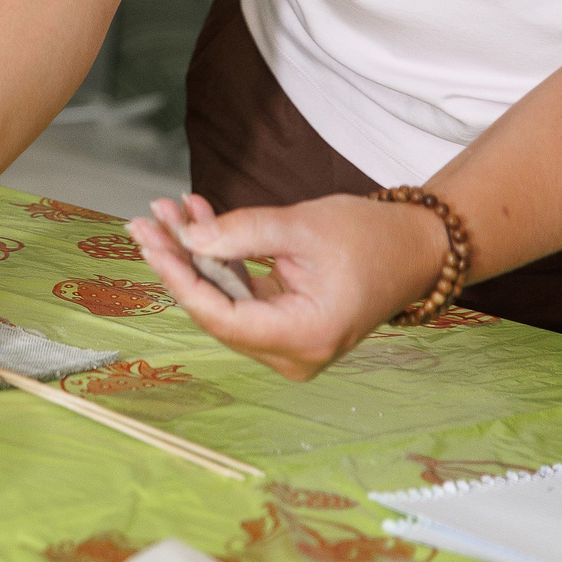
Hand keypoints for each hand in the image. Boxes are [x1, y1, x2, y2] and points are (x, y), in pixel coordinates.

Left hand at [129, 192, 448, 379]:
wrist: (415, 248)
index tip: (150, 239)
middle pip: (216, 310)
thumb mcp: (303, 226)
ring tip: (168, 209)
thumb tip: (186, 239)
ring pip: (222, 300)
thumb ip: (243, 233)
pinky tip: (196, 219)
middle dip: (179, 260)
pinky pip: (238, 295)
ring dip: (194, 255)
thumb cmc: (371, 237)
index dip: (179, 278)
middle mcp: (295, 352)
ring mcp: (289, 344)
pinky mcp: (284, 326)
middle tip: (146, 217)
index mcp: (306, 336)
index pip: (222, 316)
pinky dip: (218, 260)